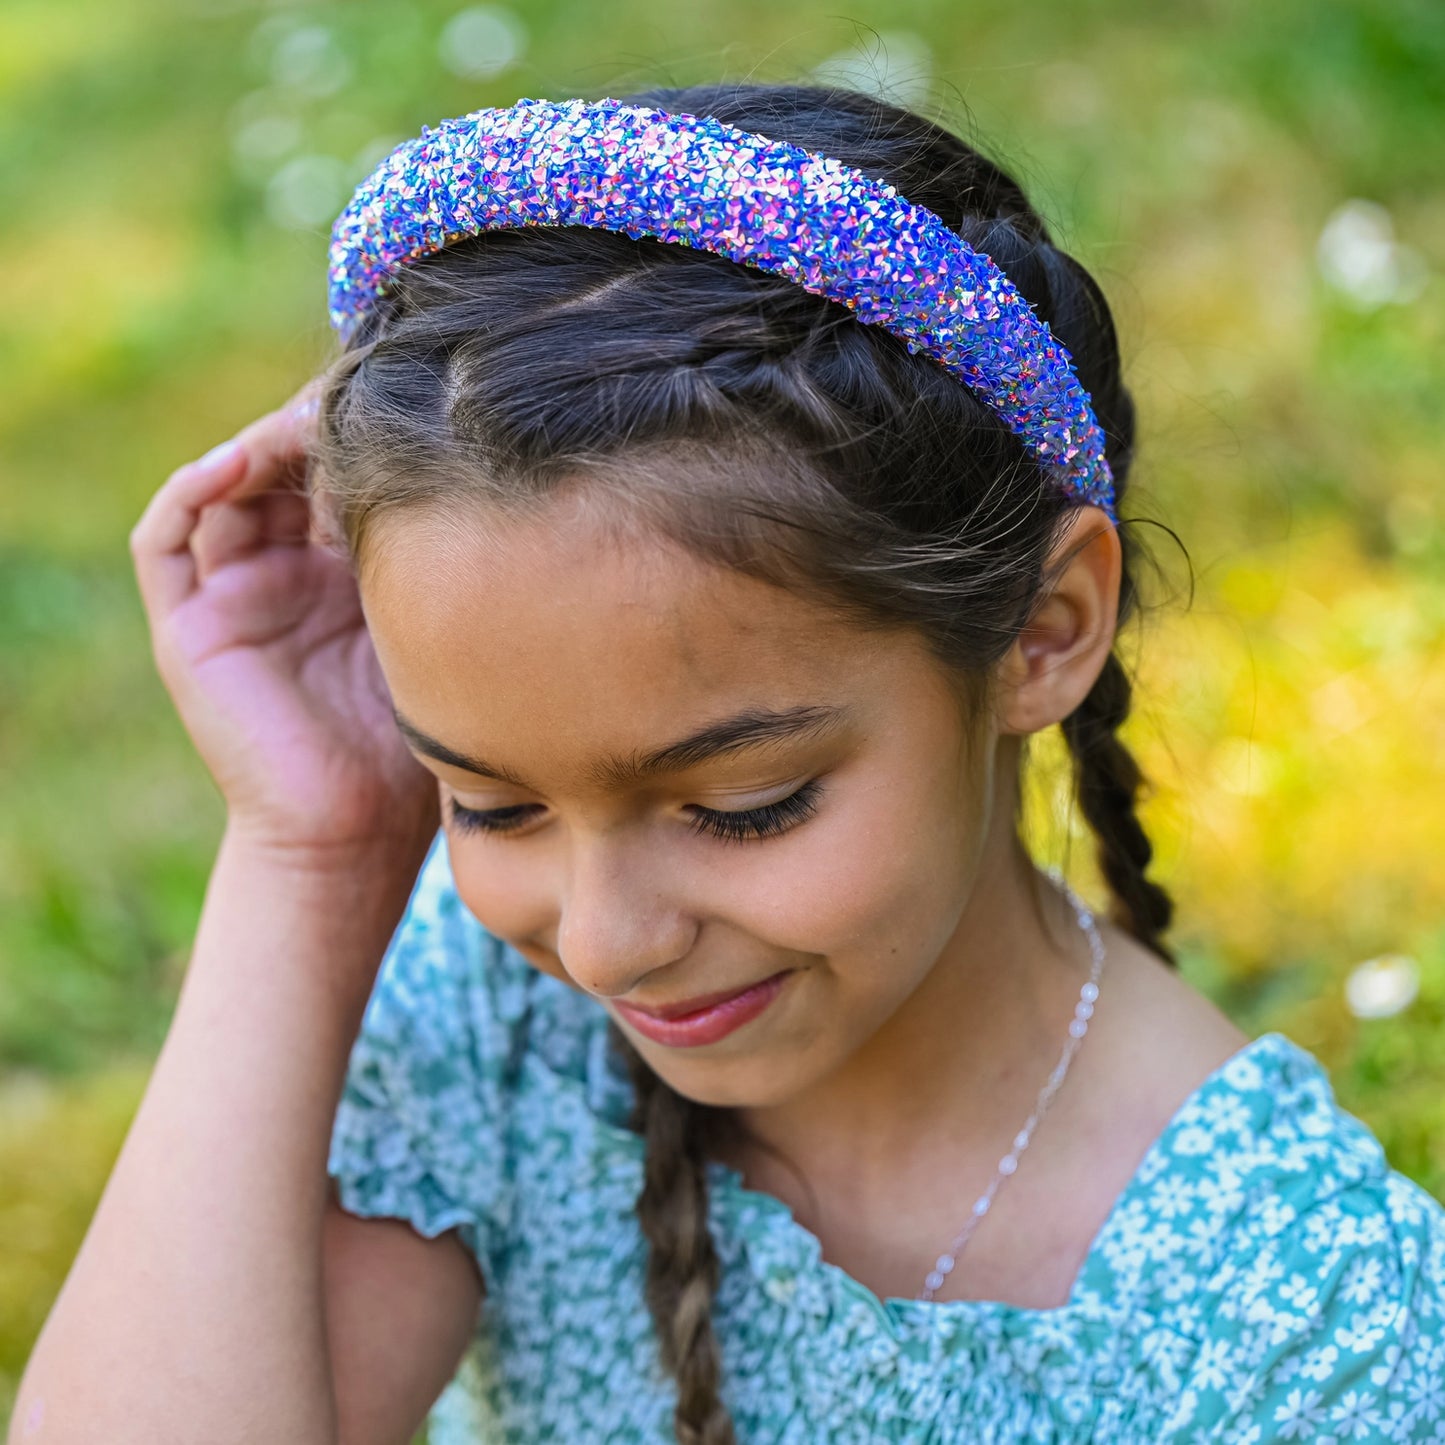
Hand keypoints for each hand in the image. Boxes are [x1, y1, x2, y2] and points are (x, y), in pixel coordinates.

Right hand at [130, 384, 439, 861]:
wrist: (358, 833)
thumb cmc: (414, 749)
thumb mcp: (435, 634)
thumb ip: (435, 561)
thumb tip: (489, 470)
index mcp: (345, 576)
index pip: (340, 476)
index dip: (361, 433)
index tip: (403, 395)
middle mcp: (285, 575)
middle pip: (284, 468)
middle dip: (316, 426)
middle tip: (353, 390)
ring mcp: (233, 595)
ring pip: (228, 486)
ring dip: (259, 443)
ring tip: (303, 419)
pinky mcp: (189, 624)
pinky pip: (168, 537)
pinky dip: (195, 488)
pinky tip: (239, 461)